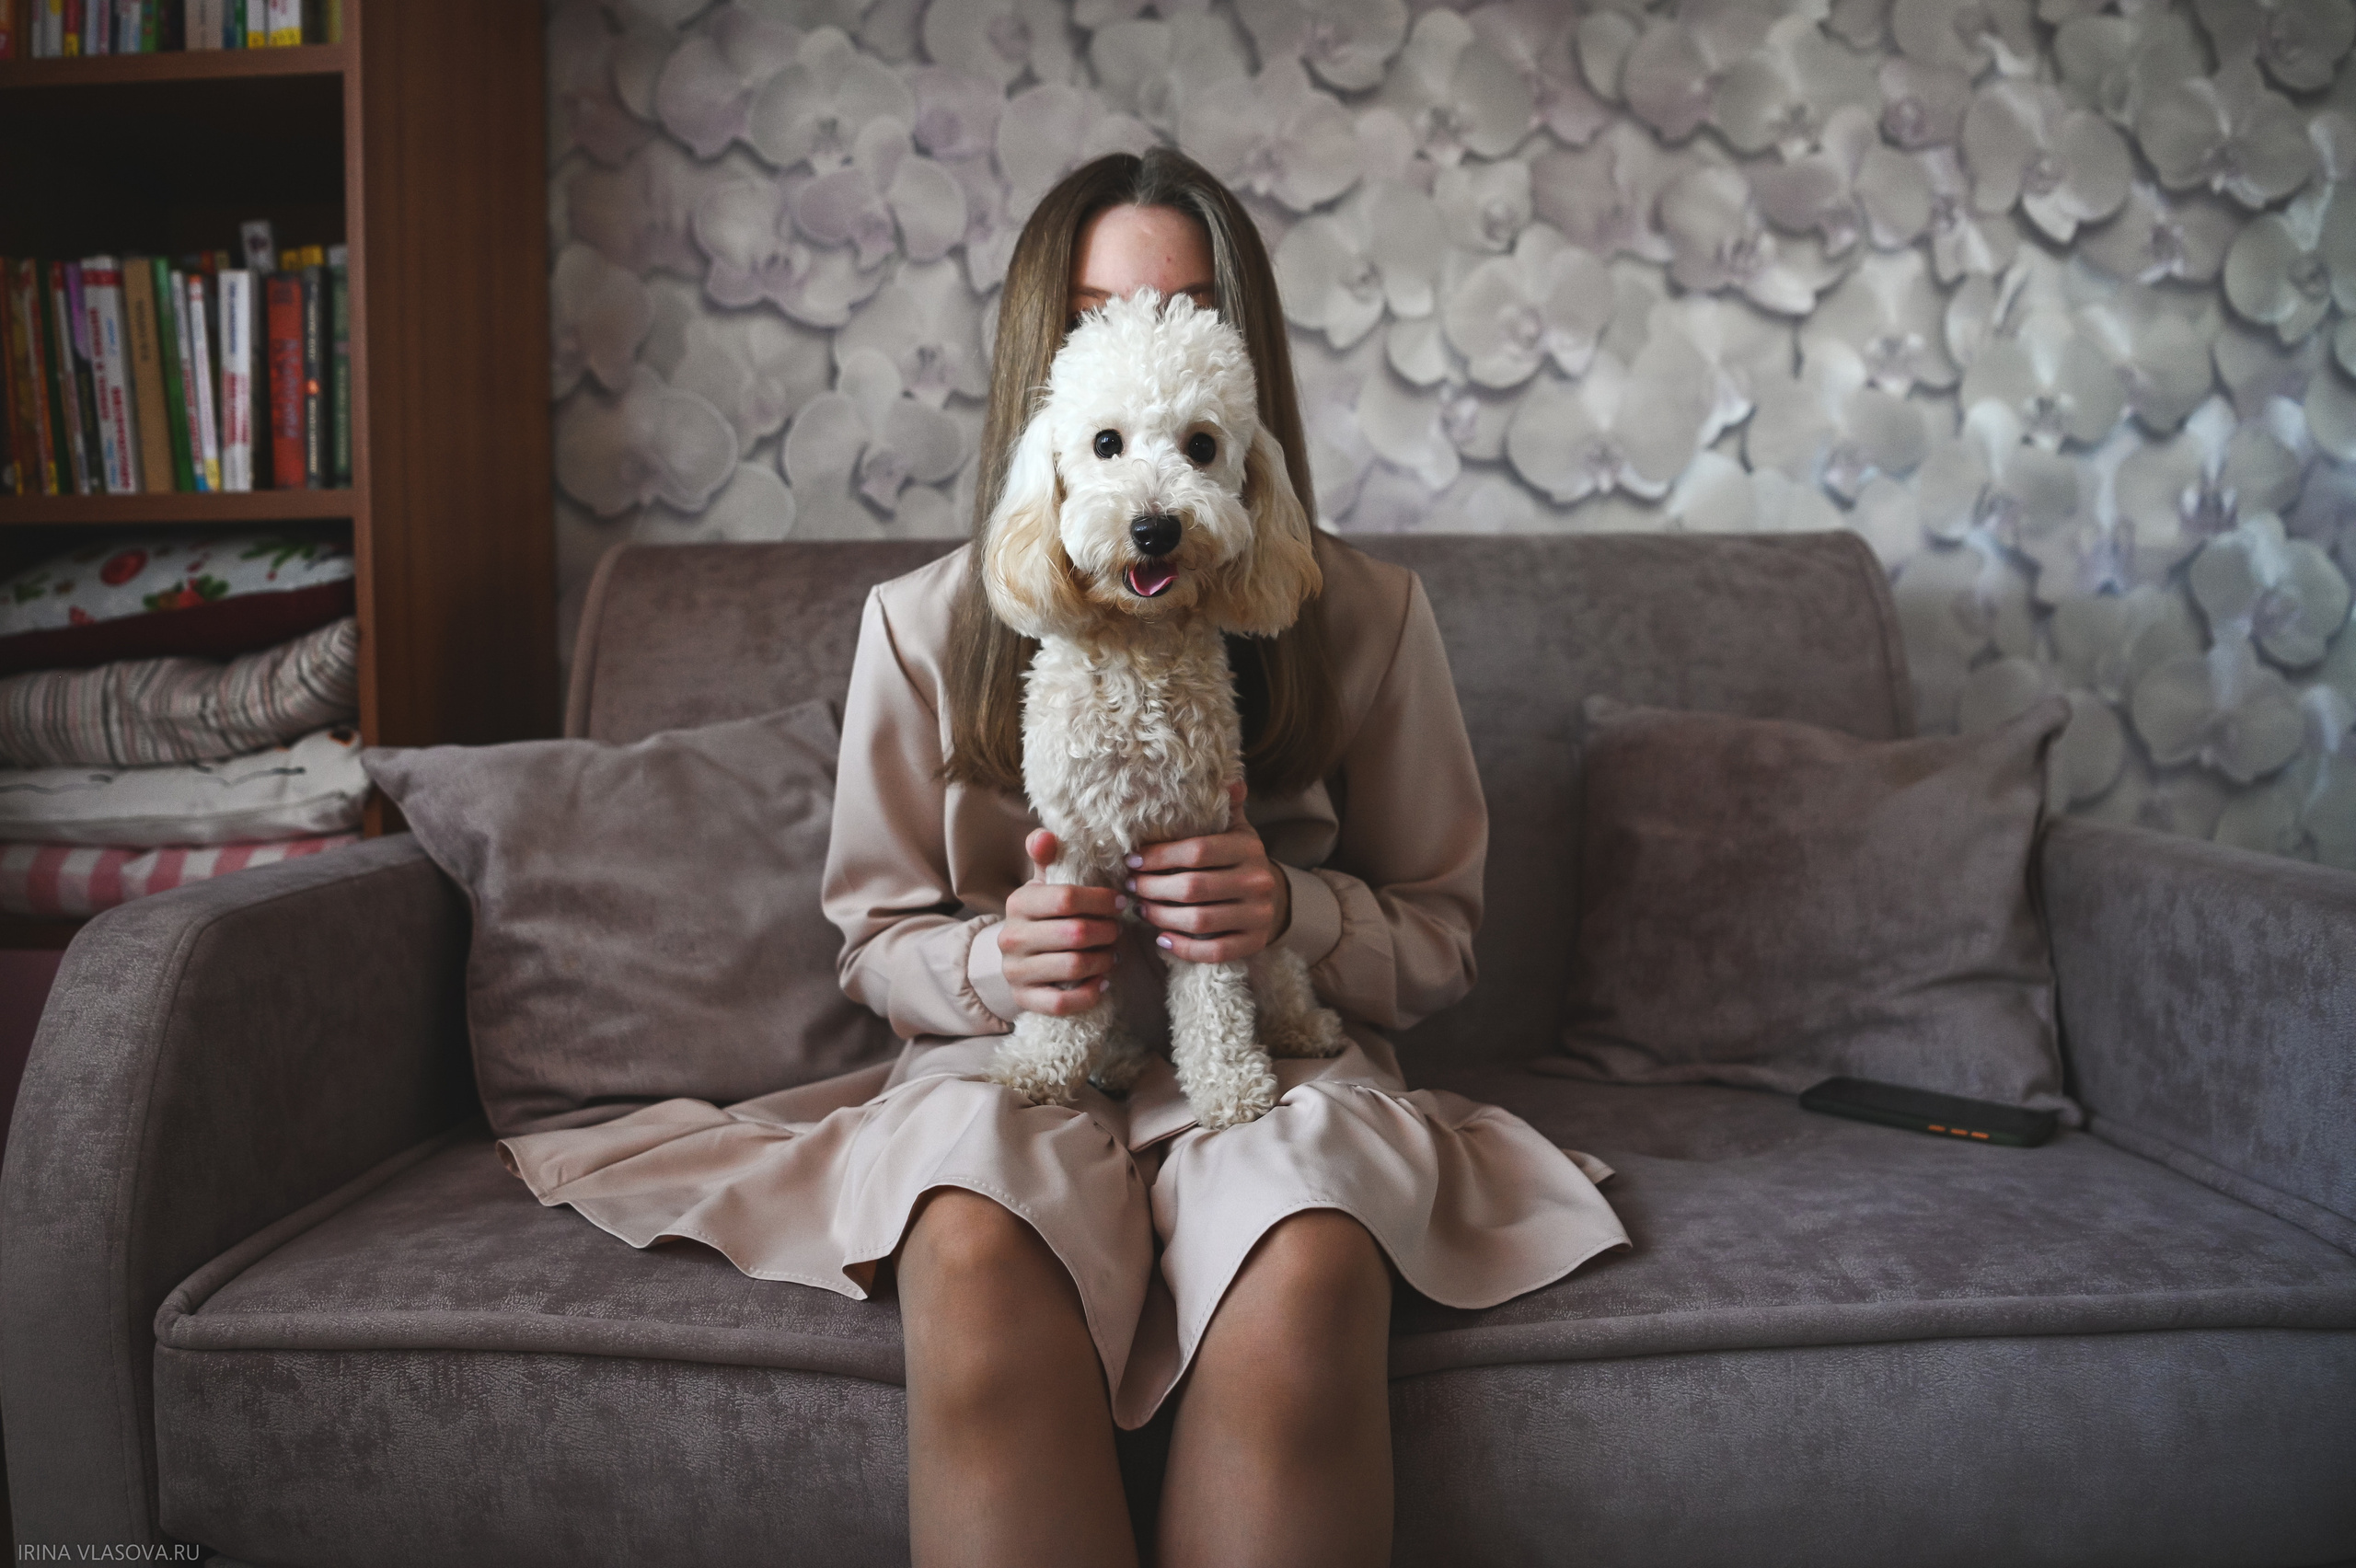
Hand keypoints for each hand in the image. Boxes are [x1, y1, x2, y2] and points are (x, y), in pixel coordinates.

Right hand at [999, 829, 1124, 1016]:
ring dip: (1104, 960)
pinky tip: (1102, 981)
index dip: (1102, 900)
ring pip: (1074, 967)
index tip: (1120, 902)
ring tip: (1113, 953)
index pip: (1068, 897)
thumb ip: (1048, 858)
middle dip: (1107, 932)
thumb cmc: (1043, 917)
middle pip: (1076, 933)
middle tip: (1117, 930)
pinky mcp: (1024, 1000)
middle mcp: (1011, 937)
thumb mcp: (1044, 885)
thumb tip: (1045, 835)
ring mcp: (1016, 971)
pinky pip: (1062, 1002)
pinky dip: (1090, 992)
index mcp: (1019, 902)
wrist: (1017, 960)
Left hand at [1126, 781, 1291, 965]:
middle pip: (1193, 888)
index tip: (1133, 860)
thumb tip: (1228, 778)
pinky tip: (1162, 938)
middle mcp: (1258, 881)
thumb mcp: (1236, 830)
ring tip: (1140, 908)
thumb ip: (1226, 807)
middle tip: (1130, 886)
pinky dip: (1183, 947)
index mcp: (1249, 848)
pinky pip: (1213, 951)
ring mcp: (1258, 915)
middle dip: (1152, 888)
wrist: (1274, 899)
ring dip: (1161, 916)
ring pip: (1199, 921)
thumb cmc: (1239, 861)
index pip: (1198, 851)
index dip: (1159, 857)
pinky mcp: (1254, 943)